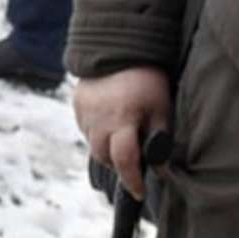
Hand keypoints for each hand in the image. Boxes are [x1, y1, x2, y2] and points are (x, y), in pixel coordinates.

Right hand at [73, 66, 172, 200]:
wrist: (119, 44)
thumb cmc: (147, 78)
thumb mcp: (161, 107)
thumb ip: (159, 139)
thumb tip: (158, 170)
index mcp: (122, 120)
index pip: (124, 161)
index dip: (132, 181)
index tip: (139, 193)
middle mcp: (99, 119)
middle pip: (104, 156)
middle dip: (118, 165)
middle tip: (133, 162)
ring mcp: (84, 110)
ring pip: (93, 144)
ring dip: (107, 149)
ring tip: (122, 138)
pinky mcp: (77, 102)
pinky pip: (85, 128)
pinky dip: (97, 133)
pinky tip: (110, 123)